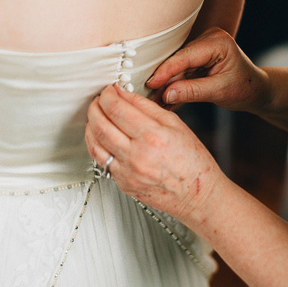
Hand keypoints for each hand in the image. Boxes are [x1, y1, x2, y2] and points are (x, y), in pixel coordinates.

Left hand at [85, 84, 227, 227]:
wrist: (197, 196)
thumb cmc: (192, 162)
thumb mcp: (175, 124)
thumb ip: (146, 106)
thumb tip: (124, 94)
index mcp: (152, 136)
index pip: (117, 109)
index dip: (108, 95)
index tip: (110, 90)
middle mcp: (137, 155)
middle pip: (100, 125)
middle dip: (95, 107)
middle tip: (99, 100)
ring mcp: (127, 172)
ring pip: (94, 143)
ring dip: (90, 125)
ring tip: (96, 116)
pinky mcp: (122, 184)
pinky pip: (100, 161)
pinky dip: (96, 144)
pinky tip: (101, 136)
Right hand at [146, 27, 269, 112]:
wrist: (256, 90)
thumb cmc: (245, 88)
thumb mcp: (220, 92)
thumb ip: (193, 91)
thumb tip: (166, 94)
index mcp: (218, 42)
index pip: (185, 56)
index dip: (166, 71)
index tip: (151, 83)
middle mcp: (208, 39)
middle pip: (178, 61)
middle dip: (164, 81)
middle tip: (148, 97)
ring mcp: (201, 47)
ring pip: (177, 68)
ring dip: (167, 86)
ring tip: (155, 102)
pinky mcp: (196, 57)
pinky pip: (180, 72)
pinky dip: (174, 86)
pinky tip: (164, 99)